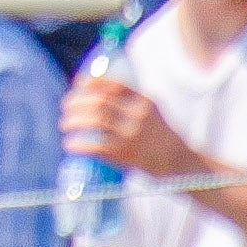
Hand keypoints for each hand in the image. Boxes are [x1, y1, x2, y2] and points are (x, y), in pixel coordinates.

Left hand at [66, 65, 205, 185]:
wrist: (181, 164)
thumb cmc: (161, 137)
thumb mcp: (151, 112)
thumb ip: (130, 102)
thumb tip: (96, 95)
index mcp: (144, 101)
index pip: (114, 84)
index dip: (92, 82)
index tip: (78, 85)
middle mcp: (138, 115)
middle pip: (100, 101)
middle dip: (77, 102)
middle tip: (66, 107)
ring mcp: (133, 135)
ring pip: (96, 119)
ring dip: (74, 120)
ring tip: (65, 124)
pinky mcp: (127, 155)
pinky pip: (96, 146)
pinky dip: (79, 144)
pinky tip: (70, 144)